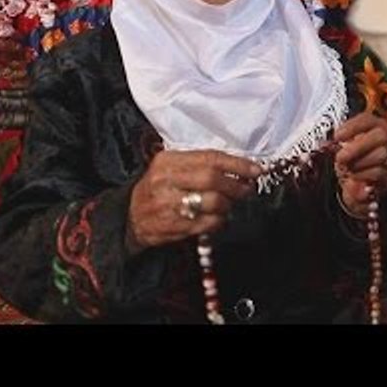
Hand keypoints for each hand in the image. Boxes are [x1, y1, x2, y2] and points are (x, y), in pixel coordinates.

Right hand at [127, 150, 261, 252]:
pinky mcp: (172, 227)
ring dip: (228, 204)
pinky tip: (218, 217)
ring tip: (230, 203)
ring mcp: (167, 206)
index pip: (209, 159)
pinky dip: (219, 220)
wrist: (131, 216)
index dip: (237, 164)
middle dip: (236, 185)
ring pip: (212, 203)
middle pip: (212, 180)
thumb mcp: (171, 167)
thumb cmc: (159, 187)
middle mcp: (165, 181)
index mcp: (168, 161)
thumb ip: (200, 163)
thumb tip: (239, 165)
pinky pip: (206, 224)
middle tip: (247, 189)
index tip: (256, 170)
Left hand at [334, 113, 386, 218]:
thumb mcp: (344, 149)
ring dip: (360, 163)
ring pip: (382, 154)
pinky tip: (354, 177)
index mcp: (376, 125)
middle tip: (340, 158)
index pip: (368, 119)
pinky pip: (381, 172)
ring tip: (347, 169)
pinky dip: (364, 175)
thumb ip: (338, 144)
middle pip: (380, 135)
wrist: (362, 185)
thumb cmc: (352, 161)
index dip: (352, 126)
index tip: (337, 137)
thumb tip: (327, 143)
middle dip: (357, 147)